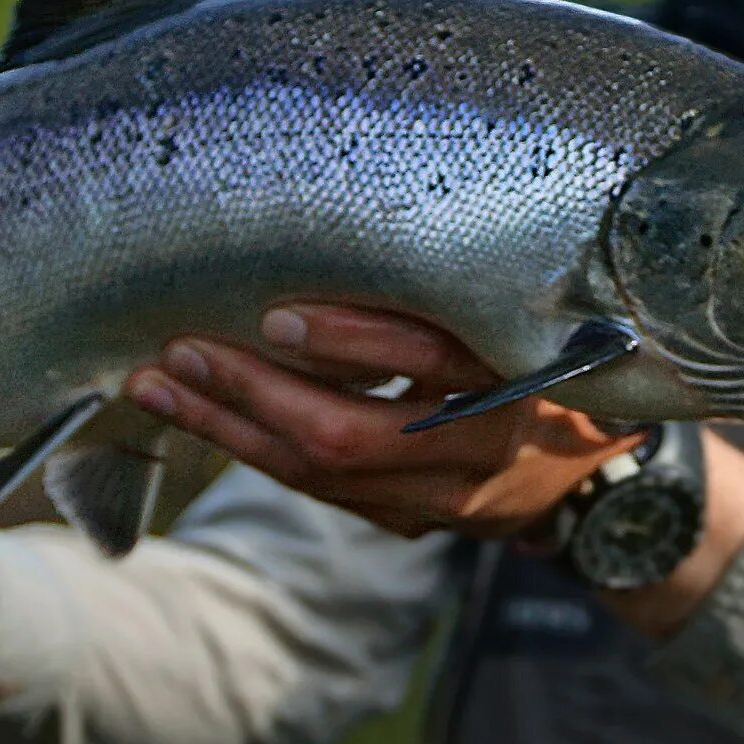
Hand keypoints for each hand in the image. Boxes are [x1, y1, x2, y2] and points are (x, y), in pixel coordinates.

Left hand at [127, 304, 645, 539]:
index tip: (278, 315)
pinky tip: (202, 417)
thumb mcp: (519, 315)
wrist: (585, 475)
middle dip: (252, 395)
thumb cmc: (549, 361)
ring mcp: (437, 500)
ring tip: (157, 387)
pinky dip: (253, 449)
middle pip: (348, 435)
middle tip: (180, 353)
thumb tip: (354, 220)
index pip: (429, 361)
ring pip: (316, 474)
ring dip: (227, 429)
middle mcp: (477, 451)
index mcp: (516, 382)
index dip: (352, 341)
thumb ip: (453, 287)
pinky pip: (316, 490)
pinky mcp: (404, 523)